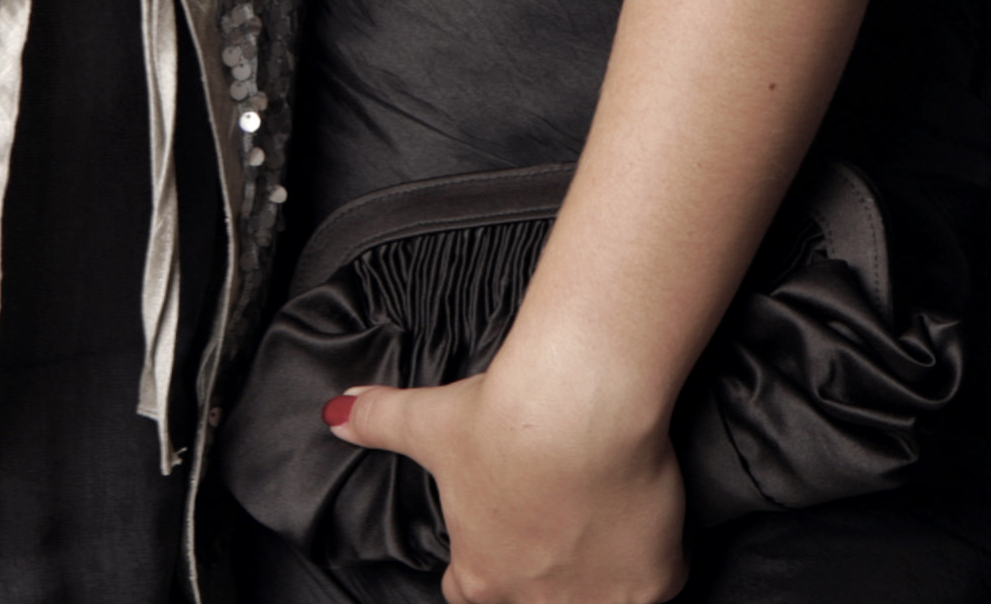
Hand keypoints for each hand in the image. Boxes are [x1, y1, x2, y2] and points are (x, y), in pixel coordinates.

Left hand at [326, 367, 688, 603]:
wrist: (580, 407)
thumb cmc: (503, 416)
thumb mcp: (428, 422)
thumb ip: (379, 421)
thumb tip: (336, 412)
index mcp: (480, 576)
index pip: (476, 592)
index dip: (490, 564)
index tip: (511, 531)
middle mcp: (534, 600)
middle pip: (537, 601)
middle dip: (547, 571)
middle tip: (562, 522)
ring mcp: (594, 599)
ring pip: (595, 603)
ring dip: (597, 578)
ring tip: (604, 533)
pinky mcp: (650, 586)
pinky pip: (654, 588)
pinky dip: (654, 563)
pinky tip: (647, 526)